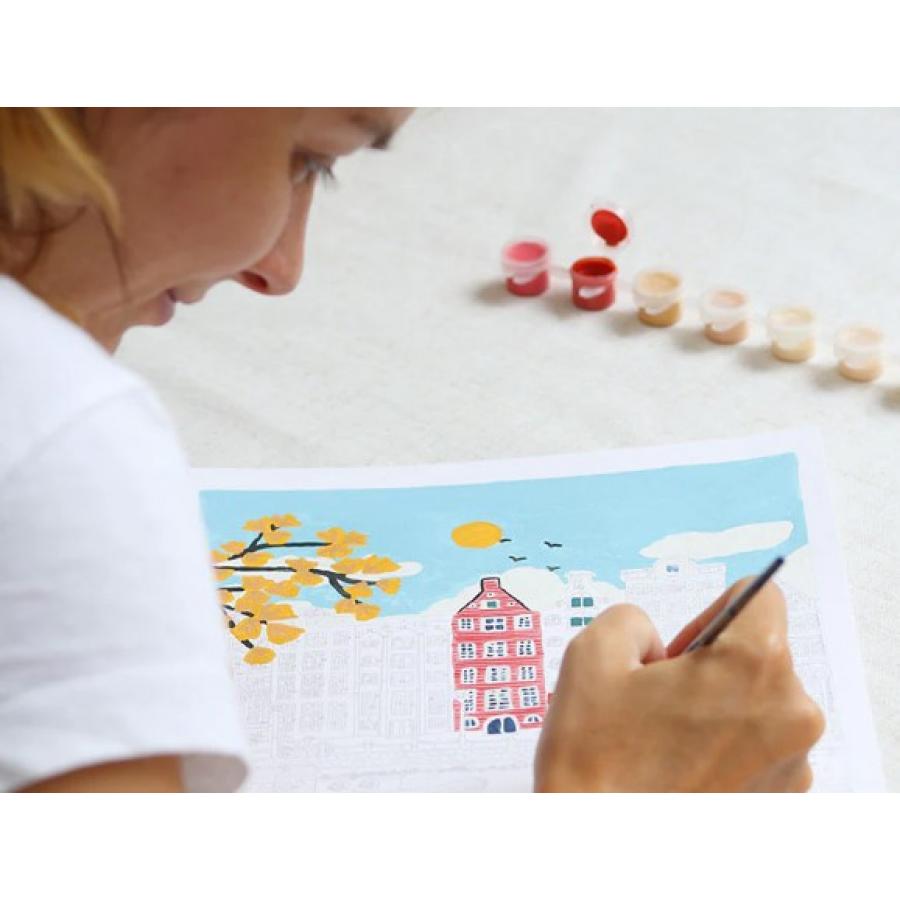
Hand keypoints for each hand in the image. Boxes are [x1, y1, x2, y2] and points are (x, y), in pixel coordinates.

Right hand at [534, 578, 824, 791]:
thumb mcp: (593, 651)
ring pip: (756, 700)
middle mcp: (791, 714)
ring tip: (663, 737)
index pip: (761, 595)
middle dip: (709, 663)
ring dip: (716, 705)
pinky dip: (723, 744)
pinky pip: (757, 744)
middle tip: (658, 697)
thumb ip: (633, 618)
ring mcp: (792, 763)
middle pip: (758, 652)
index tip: (680, 649)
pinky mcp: (780, 799)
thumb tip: (655, 641)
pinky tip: (678, 765)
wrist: (598, 847)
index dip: (712, 610)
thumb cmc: (597, 759)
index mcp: (754, 666)